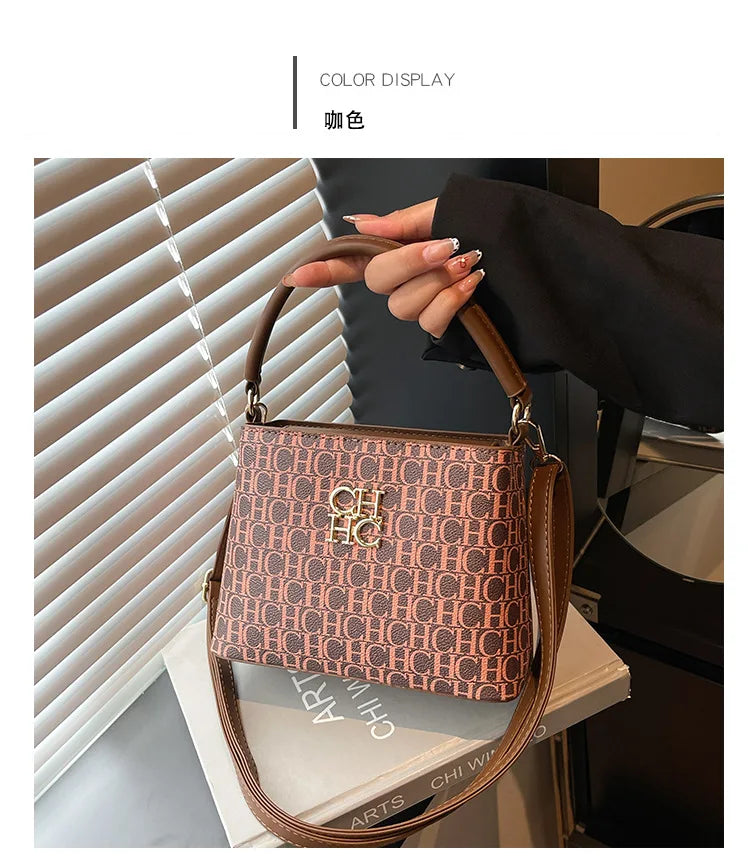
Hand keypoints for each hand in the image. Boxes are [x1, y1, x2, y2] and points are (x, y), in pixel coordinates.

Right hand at [282, 199, 483, 337]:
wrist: (532, 255)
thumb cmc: (491, 231)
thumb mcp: (444, 213)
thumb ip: (401, 222)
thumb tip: (360, 221)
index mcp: (399, 250)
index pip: (352, 261)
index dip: (324, 270)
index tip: (297, 274)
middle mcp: (405, 280)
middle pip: (378, 282)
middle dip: (410, 263)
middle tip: (442, 247)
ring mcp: (423, 302)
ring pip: (404, 305)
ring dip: (438, 281)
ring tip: (465, 262)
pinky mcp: (444, 323)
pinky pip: (431, 322)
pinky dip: (451, 301)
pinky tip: (470, 284)